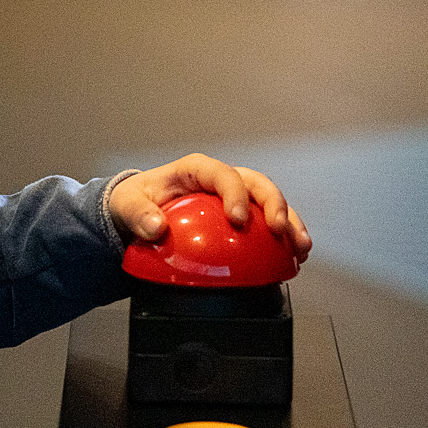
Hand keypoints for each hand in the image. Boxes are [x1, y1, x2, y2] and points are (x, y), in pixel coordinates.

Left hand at [108, 153, 312, 260]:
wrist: (140, 212)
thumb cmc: (137, 202)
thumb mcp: (127, 204)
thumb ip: (138, 214)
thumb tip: (155, 227)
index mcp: (196, 170)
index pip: (222, 173)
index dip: (235, 192)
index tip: (238, 218)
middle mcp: (221, 180)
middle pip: (256, 183)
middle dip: (273, 204)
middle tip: (278, 230)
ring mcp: (236, 197)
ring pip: (269, 201)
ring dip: (289, 221)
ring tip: (300, 246)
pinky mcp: (243, 218)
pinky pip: (267, 224)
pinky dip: (284, 239)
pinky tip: (295, 257)